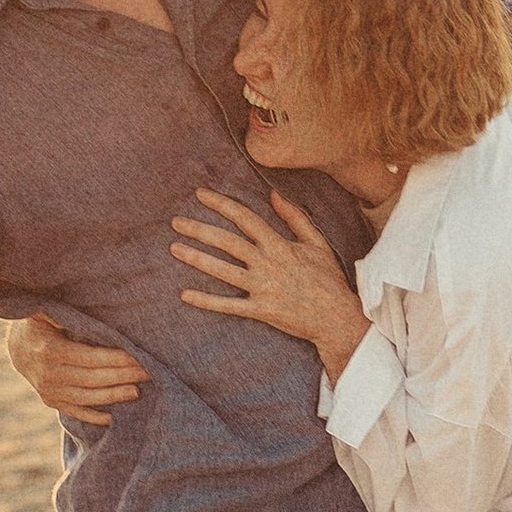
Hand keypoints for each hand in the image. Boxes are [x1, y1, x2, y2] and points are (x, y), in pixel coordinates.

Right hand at [6, 307, 145, 427]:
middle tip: (150, 372)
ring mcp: (49, 391)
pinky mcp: (51, 401)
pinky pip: (75, 412)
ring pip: (87, 397)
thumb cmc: (41, 323)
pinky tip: (113, 417)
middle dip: (123, 376)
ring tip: (137, 391)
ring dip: (114, 396)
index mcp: (50, 350)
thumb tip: (93, 308)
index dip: (117, 359)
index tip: (140, 356)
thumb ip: (67, 313)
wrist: (16, 347)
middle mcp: (48, 374)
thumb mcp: (48, 311)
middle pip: (93, 379)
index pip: (91, 358)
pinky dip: (94, 416)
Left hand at [170, 188, 367, 378]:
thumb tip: (274, 194)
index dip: (221, 204)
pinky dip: (206, 301)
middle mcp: (267, 264)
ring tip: (174, 248)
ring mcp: (262, 288)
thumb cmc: (327, 279)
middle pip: (227, 242)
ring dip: (196, 258)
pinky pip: (228, 305)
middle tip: (176, 222)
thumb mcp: (316, 243)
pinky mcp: (260, 310)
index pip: (244, 218)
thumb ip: (295, 217)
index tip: (201, 194)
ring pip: (222, 270)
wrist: (337, 317)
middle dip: (199, 230)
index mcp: (279, 245)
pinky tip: (185, 294)